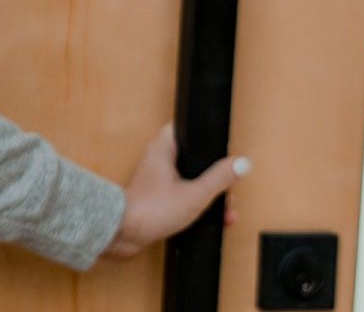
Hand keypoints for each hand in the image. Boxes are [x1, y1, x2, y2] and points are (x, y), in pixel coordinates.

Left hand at [101, 122, 248, 259]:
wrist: (124, 234)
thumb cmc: (150, 210)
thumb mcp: (195, 194)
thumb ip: (219, 179)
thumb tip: (240, 164)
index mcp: (163, 148)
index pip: (186, 128)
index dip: (206, 138)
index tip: (223, 148)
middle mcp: (157, 159)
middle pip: (193, 158)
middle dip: (214, 176)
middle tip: (227, 190)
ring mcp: (155, 178)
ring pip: (189, 179)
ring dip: (207, 193)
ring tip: (223, 209)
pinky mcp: (155, 197)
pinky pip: (181, 195)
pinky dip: (195, 205)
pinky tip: (208, 219)